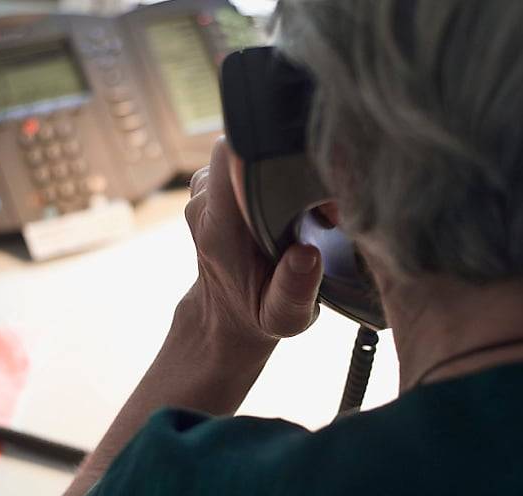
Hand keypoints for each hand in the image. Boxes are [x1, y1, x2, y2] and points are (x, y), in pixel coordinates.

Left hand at [182, 139, 323, 346]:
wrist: (226, 314)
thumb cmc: (258, 313)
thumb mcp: (283, 317)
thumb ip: (294, 290)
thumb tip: (306, 254)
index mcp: (218, 227)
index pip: (232, 156)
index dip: (272, 153)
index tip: (309, 180)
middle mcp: (204, 203)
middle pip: (248, 151)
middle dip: (288, 168)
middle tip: (319, 208)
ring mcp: (203, 191)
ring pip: (248, 155)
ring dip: (280, 175)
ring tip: (303, 213)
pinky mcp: (212, 185)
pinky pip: (243, 162)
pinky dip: (269, 176)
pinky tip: (285, 207)